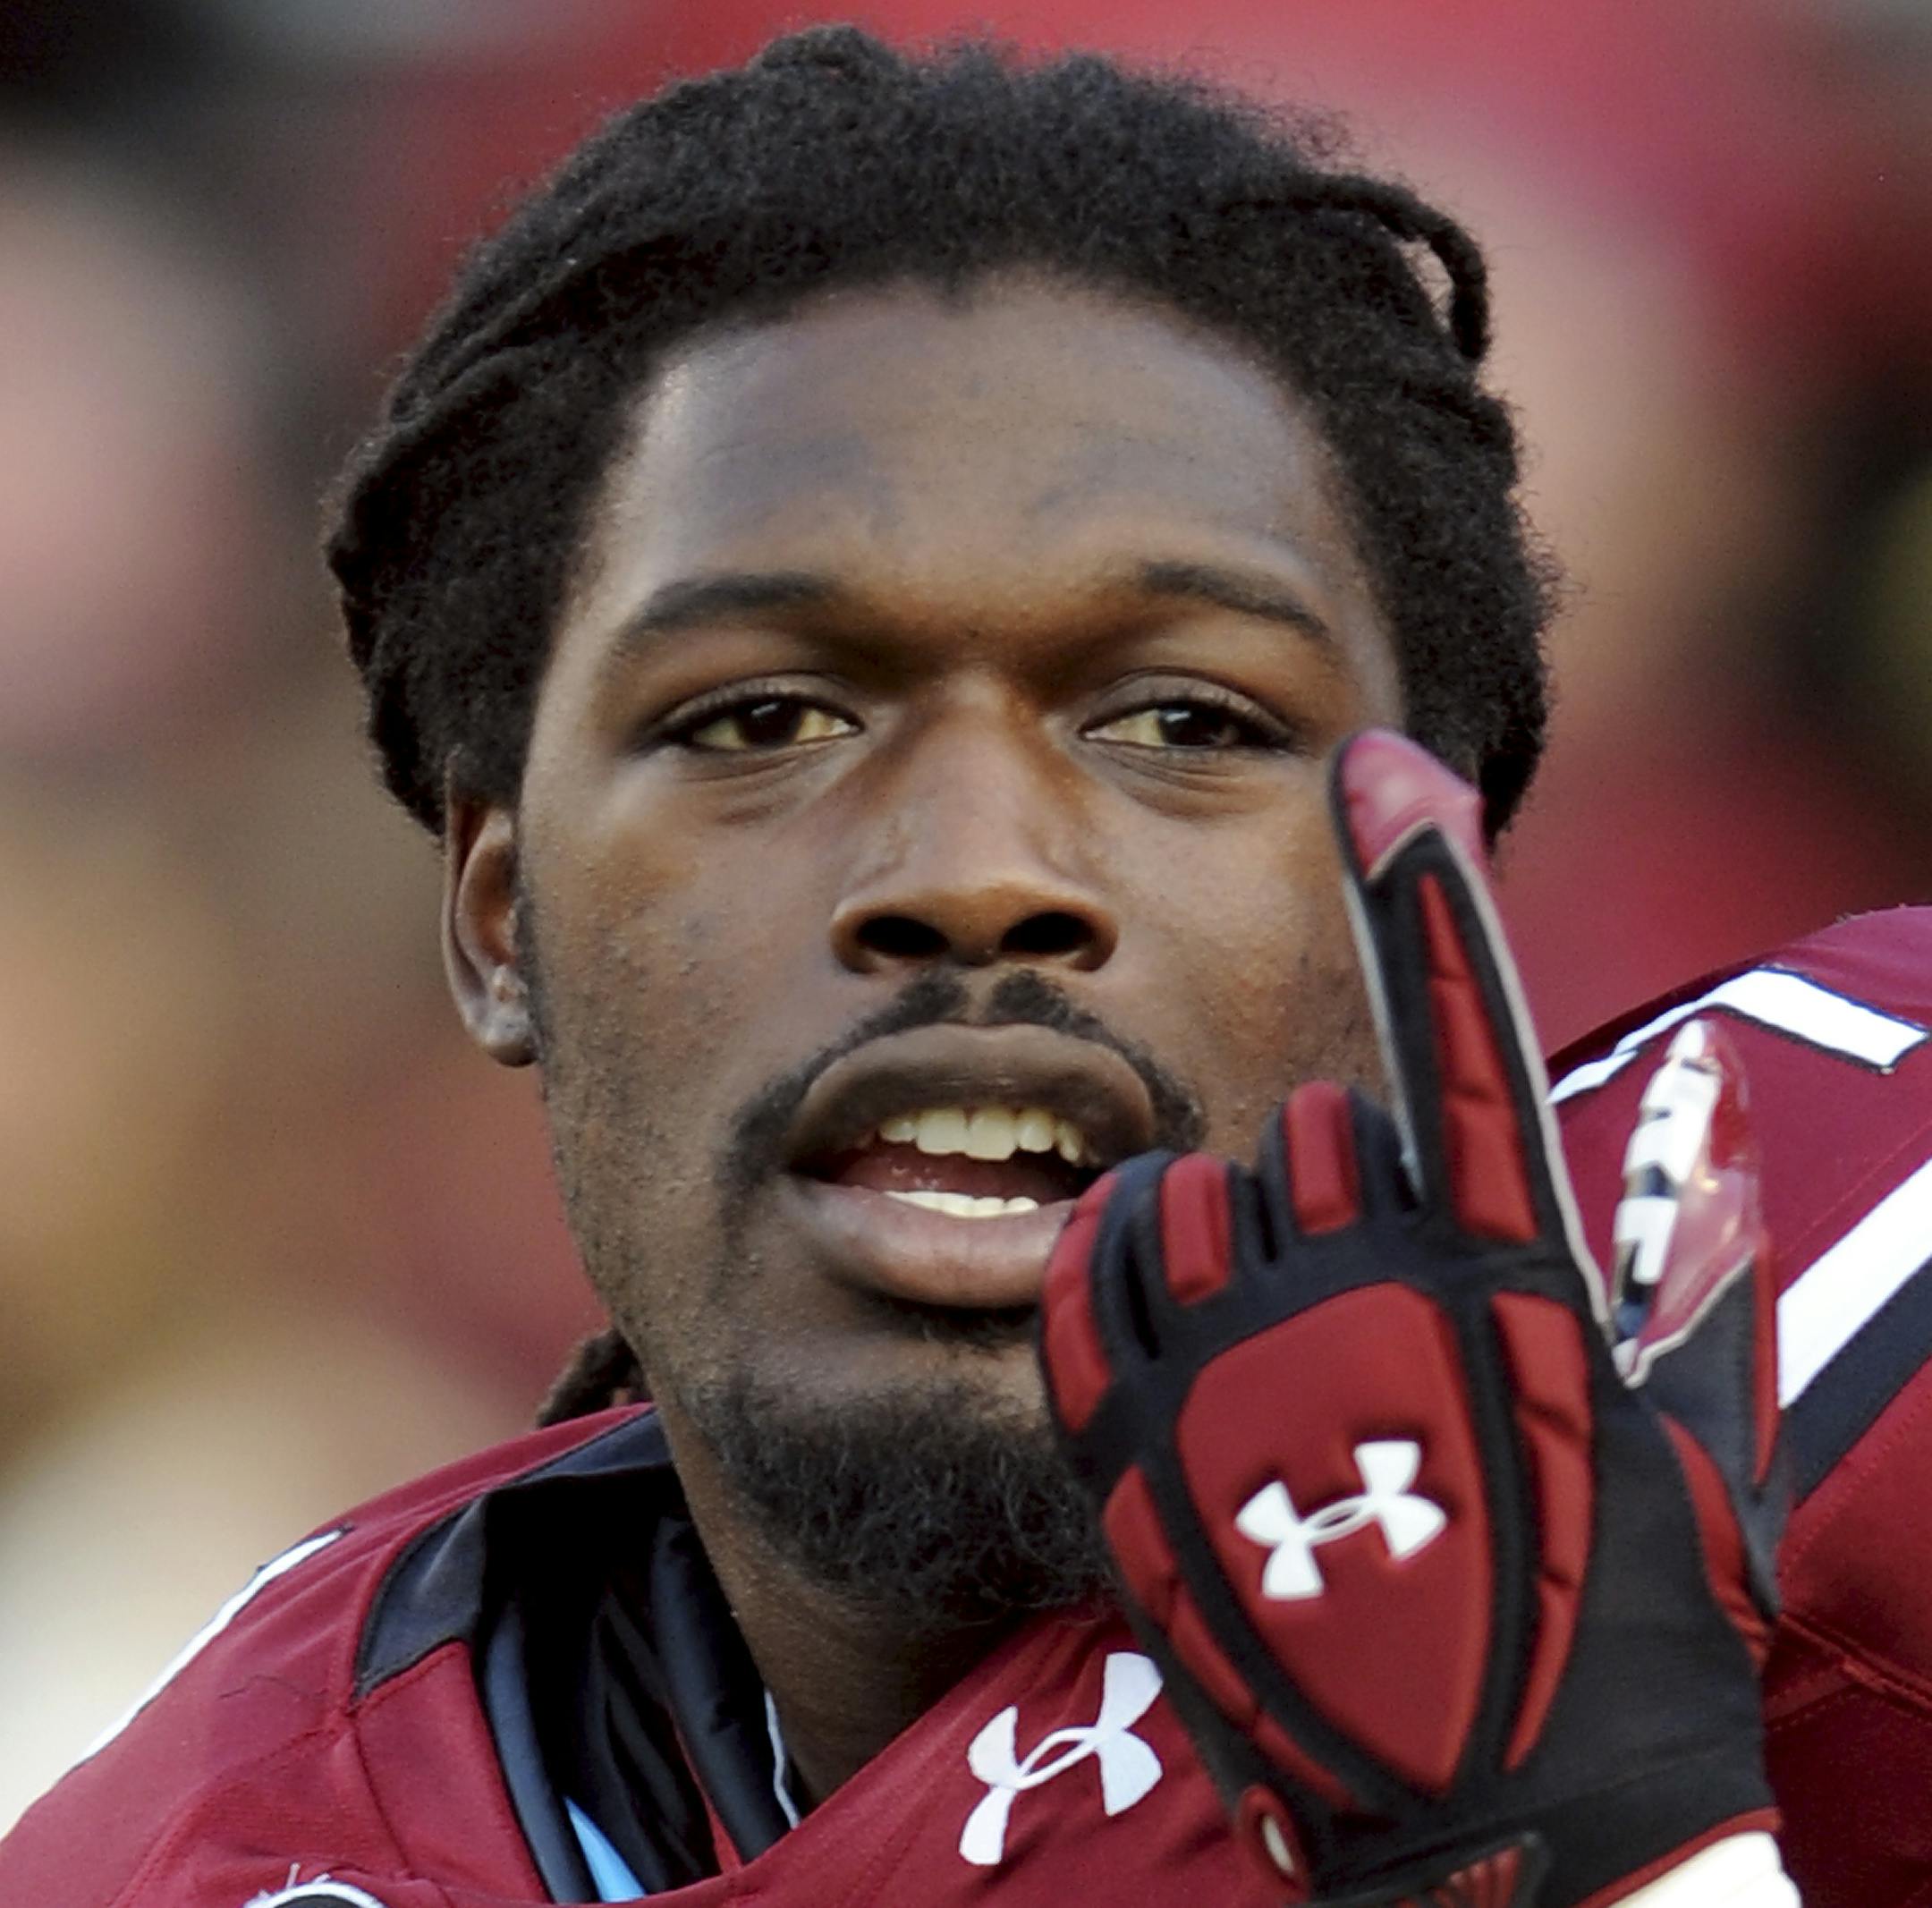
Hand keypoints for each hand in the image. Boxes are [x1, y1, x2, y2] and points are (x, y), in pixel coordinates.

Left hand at [1038, 731, 1787, 1905]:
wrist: (1508, 1842)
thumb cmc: (1622, 1642)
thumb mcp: (1691, 1449)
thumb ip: (1695, 1254)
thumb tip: (1700, 1085)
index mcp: (1511, 1278)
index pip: (1458, 1032)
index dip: (1423, 882)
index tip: (1379, 764)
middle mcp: (1364, 1298)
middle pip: (1311, 1126)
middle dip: (1342, 1195)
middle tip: (1375, 1321)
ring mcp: (1235, 1372)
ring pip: (1193, 1191)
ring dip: (1238, 1243)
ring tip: (1288, 1360)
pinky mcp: (1129, 1448)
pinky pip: (1088, 1276)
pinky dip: (1121, 1267)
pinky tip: (1177, 1323)